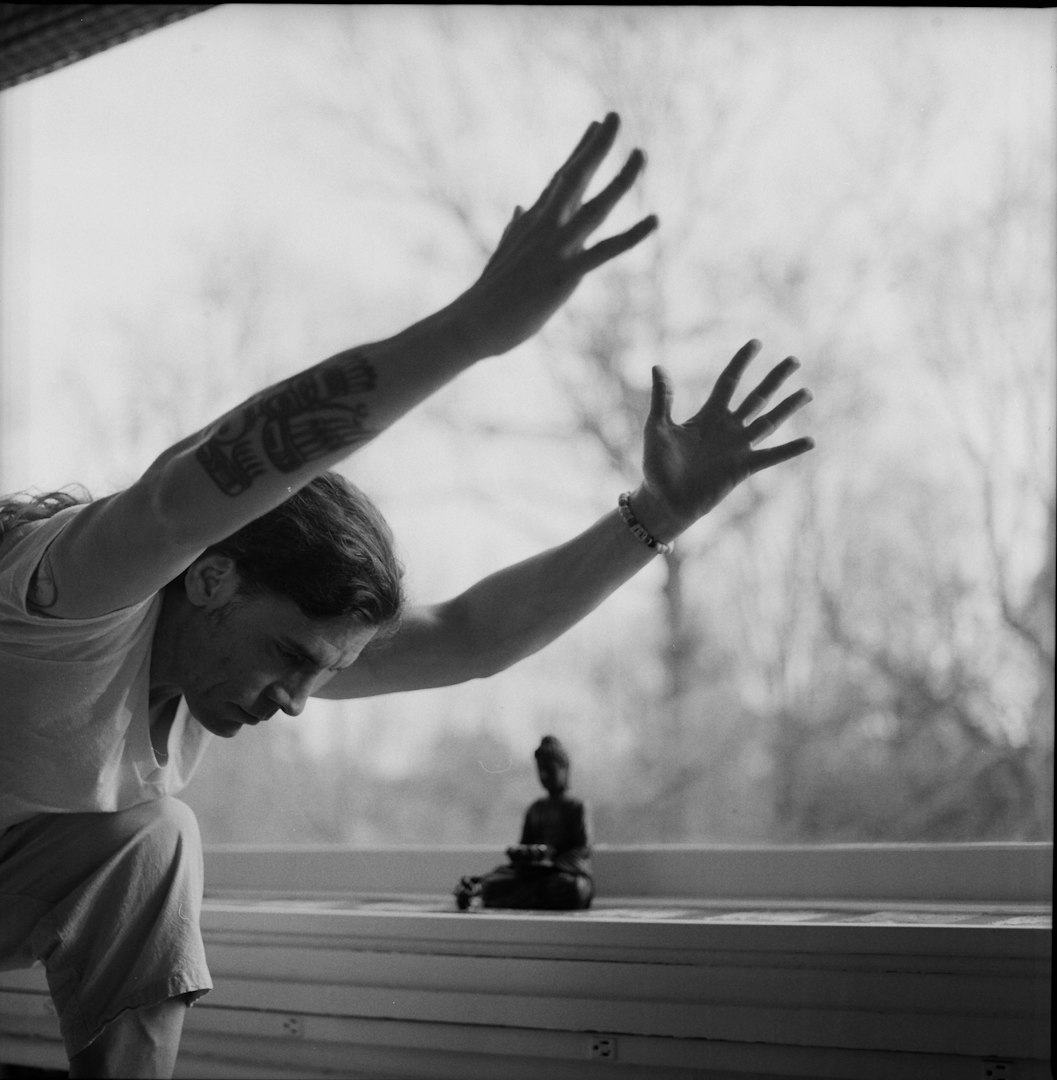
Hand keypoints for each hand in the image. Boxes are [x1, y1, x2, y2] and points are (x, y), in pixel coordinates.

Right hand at [452, 113, 657, 357]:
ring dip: (620, 181)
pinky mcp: (564, 275)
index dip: (580, 150)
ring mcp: (555, 249)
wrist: (473, 323)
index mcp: (534, 224)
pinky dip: (631, 236)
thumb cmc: (489, 295)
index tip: (596, 124)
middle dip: (596, 146)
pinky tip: (654, 219)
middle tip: (614, 116)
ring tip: (640, 154)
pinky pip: (604, 252)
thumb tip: (520, 208)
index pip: (560, 178)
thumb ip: (516, 229)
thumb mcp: (503, 253)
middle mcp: (546, 228)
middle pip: (575, 178)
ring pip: (594, 208)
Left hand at [634, 340, 814, 539]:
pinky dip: (790, 449)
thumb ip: (663, 398)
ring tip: (807, 392)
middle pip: (757, 397)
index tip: (756, 342)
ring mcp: (738, 448)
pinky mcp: (743, 468)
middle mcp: (727, 428)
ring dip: (788, 407)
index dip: (741, 362)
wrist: (664, 500)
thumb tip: (658, 366)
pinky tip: (810, 441)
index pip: (729, 382)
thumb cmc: (657, 465)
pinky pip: (771, 456)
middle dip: (775, 378)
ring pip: (769, 422)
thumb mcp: (658, 427)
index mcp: (708, 415)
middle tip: (795, 360)